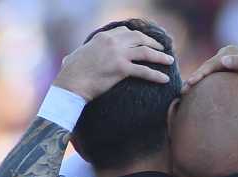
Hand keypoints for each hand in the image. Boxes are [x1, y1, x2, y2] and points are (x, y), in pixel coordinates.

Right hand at [54, 26, 174, 100]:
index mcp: (103, 37)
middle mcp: (112, 42)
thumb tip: (68, 58)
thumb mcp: (75, 56)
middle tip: (162, 48)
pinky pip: (144, 71)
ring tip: (169, 61)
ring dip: (160, 56)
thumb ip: (80, 54)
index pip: (126, 31)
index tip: (145, 40)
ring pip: (145, 52)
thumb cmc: (70, 74)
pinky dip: (156, 75)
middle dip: (153, 43)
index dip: (138, 35)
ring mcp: (118, 54)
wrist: (70, 85)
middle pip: (139, 38)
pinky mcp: (121, 69)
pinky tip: (164, 79)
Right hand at [182, 45, 237, 97]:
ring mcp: (225, 61)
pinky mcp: (226, 69)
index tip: (191, 84)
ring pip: (207, 72)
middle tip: (183, 92)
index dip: (199, 74)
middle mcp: (225, 54)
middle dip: (193, 79)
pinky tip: (196, 94)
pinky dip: (203, 83)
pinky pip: (212, 76)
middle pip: (206, 67)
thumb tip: (223, 60)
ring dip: (196, 81)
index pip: (211, 64)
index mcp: (230, 52)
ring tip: (185, 95)